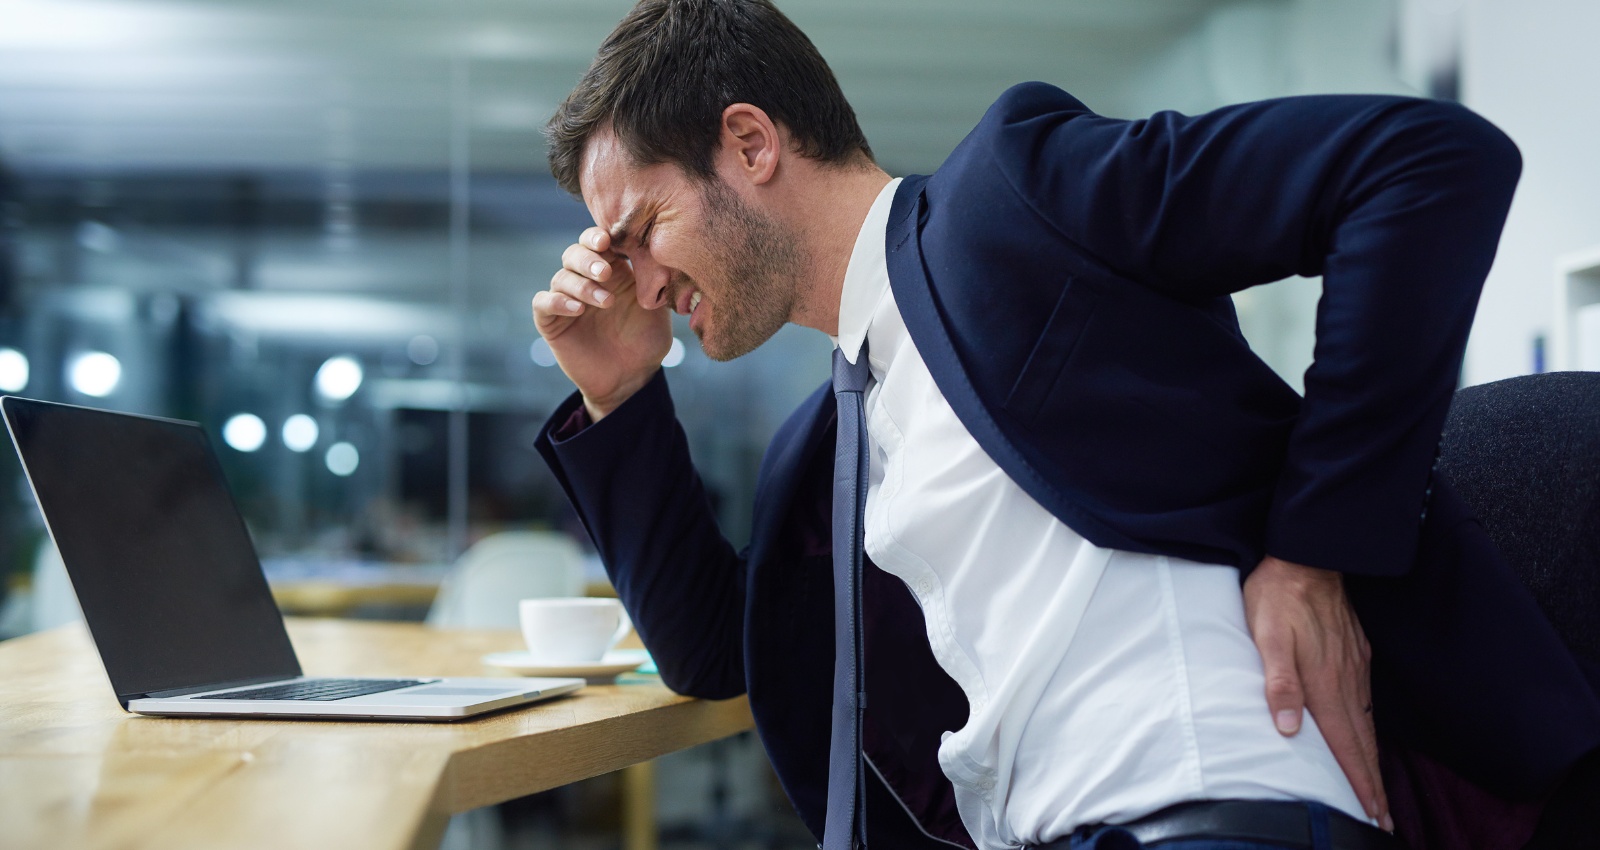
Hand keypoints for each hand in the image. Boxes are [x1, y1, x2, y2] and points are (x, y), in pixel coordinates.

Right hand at [533, 226, 671, 418]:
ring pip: (560, 277)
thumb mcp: (657, 308)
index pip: (596, 243)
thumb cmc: (646, 342)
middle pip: (573, 254)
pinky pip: (543, 303)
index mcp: (611, 271)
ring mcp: (567, 300)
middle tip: (606, 273)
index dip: (597, 237)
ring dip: (582, 285)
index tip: (607, 241)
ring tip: (605, 302)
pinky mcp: (551, 322)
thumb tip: (649, 252)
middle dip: (588, 259)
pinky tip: (578, 309)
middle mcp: (585, 281)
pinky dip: (557, 301)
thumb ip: (652, 280)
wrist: (631, 379)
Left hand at [1243, 555, 1390, 830]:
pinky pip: (1366, 698)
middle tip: (1383, 817)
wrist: (1308, 554)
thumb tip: (1290, 729)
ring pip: (1367, 721)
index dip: (1357, 779)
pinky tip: (1367, 733)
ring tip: (1377, 788)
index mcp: (1324, 681)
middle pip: (1363, 740)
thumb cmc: (1278, 596)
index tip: (1371, 811)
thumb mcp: (1266, 636)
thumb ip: (1279, 681)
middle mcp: (1346, 678)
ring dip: (1373, 757)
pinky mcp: (1357, 651)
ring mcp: (1355, 665)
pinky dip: (1370, 725)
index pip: (1345, 743)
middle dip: (1373, 782)